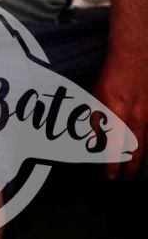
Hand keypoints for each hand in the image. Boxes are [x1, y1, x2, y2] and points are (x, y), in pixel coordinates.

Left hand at [94, 53, 147, 178]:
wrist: (135, 59)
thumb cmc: (112, 78)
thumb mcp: (96, 98)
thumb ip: (97, 120)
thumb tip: (96, 141)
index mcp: (117, 114)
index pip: (114, 148)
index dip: (113, 165)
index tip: (110, 176)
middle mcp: (136, 119)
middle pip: (135, 152)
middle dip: (130, 169)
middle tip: (125, 179)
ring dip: (144, 164)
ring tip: (141, 176)